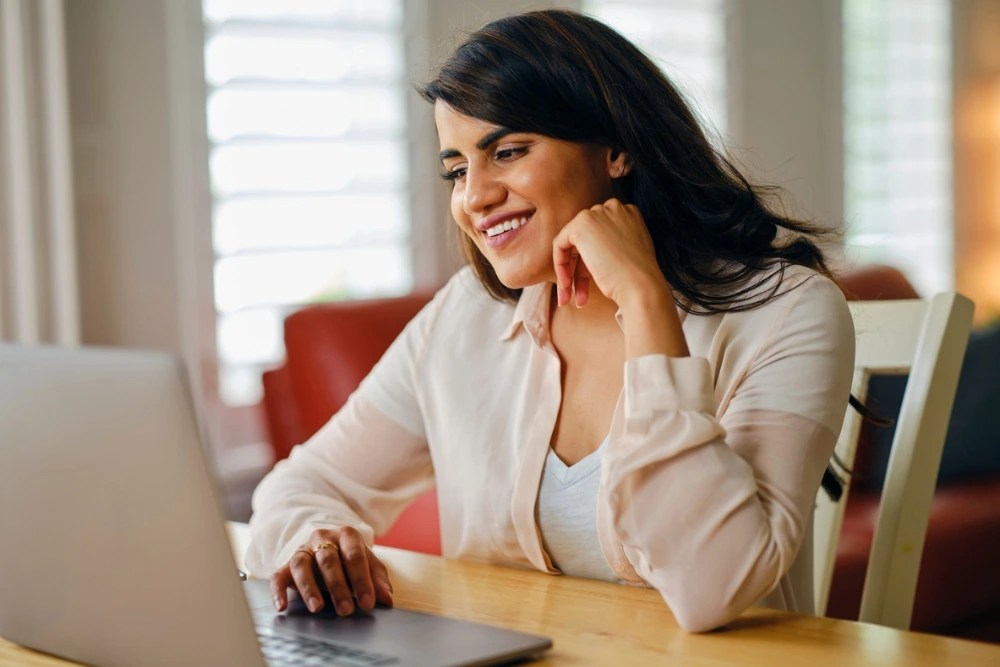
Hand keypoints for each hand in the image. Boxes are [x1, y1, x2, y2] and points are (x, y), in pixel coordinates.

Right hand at [270, 526, 392, 615]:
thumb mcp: (369, 565)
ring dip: (309, 588)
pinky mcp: (286, 565)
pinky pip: (278, 576)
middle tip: (346, 609)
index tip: (368, 603)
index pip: (354, 555)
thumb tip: (387, 599)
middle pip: (328, 560)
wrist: (328, 548)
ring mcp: (303, 550)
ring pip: (302, 565)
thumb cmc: (351, 559)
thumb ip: (378, 580)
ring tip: (317, 607)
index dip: (362, 580)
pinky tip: (282, 606)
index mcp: (347, 535)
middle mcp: (322, 538)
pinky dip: (278, 591)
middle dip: (338, 586)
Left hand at [552, 198, 668, 309]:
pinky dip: (560, 266)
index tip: (592, 284)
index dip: (593, 262)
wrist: (641, 286)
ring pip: (571, 243)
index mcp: (629, 214)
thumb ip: (614, 245)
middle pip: (586, 240)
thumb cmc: (638, 280)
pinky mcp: (581, 225)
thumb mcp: (630, 255)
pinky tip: (566, 286)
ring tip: (568, 299)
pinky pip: (560, 244)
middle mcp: (614, 208)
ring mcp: (597, 213)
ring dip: (568, 273)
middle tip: (579, 296)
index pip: (601, 236)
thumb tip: (594, 253)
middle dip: (580, 270)